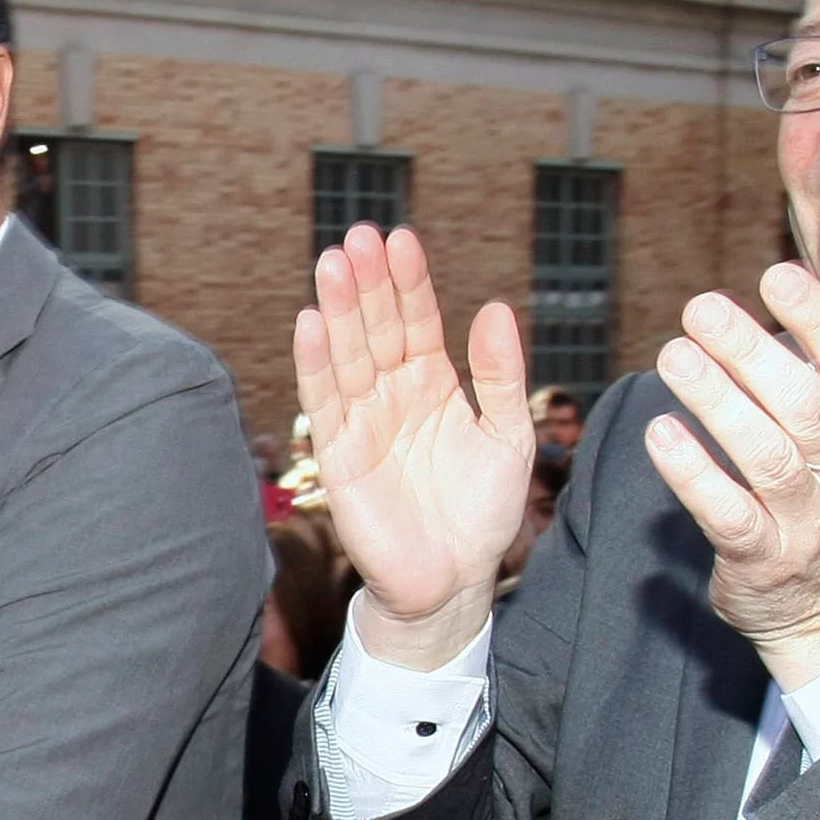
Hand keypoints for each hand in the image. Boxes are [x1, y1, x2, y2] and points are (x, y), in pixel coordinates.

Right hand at [292, 223, 533, 668]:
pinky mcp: (340, 457)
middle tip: (359, 236)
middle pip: (376, 328)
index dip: (408, 281)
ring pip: (347, 356)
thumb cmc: (481, 513)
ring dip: (338, 309)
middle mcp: (391, 396)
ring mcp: (362, 423)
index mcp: (431, 385)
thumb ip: (500, 376)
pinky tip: (310, 324)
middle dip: (367, 282)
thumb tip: (494, 309)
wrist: (455, 583)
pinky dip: (316, 365)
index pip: (416, 320)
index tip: (401, 238)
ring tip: (333, 262)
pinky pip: (324, 404)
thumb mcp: (509, 437)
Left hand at [640, 265, 819, 688]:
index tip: (776, 274)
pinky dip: (694, 473)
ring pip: (768, 456)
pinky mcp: (762, 561)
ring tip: (674, 356)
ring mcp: (806, 521)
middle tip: (701, 308)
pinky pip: (728, 514)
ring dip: (718, 402)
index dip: (819, 319)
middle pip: (808, 406)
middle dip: (754, 353)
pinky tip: (661, 434)